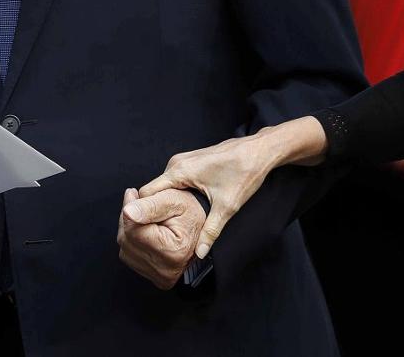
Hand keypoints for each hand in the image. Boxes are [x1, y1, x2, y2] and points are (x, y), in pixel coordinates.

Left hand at [117, 187, 205, 289]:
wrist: (205, 228)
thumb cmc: (191, 211)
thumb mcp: (174, 199)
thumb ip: (150, 204)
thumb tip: (128, 212)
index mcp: (173, 251)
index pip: (133, 231)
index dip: (129, 209)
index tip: (133, 195)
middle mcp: (167, 270)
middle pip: (126, 240)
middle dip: (128, 219)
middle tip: (138, 202)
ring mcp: (162, 277)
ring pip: (125, 249)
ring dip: (129, 230)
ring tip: (144, 217)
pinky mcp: (158, 279)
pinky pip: (130, 257)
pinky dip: (133, 242)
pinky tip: (145, 232)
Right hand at [138, 131, 280, 260]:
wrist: (260, 150)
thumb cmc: (245, 172)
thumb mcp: (227, 206)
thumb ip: (210, 231)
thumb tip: (199, 253)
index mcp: (180, 171)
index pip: (147, 194)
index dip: (143, 213)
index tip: (143, 230)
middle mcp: (177, 163)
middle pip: (155, 191)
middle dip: (155, 211)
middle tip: (159, 233)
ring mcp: (184, 161)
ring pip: (165, 187)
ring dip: (167, 204)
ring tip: (171, 224)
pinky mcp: (191, 162)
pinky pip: (174, 181)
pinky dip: (175, 195)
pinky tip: (183, 210)